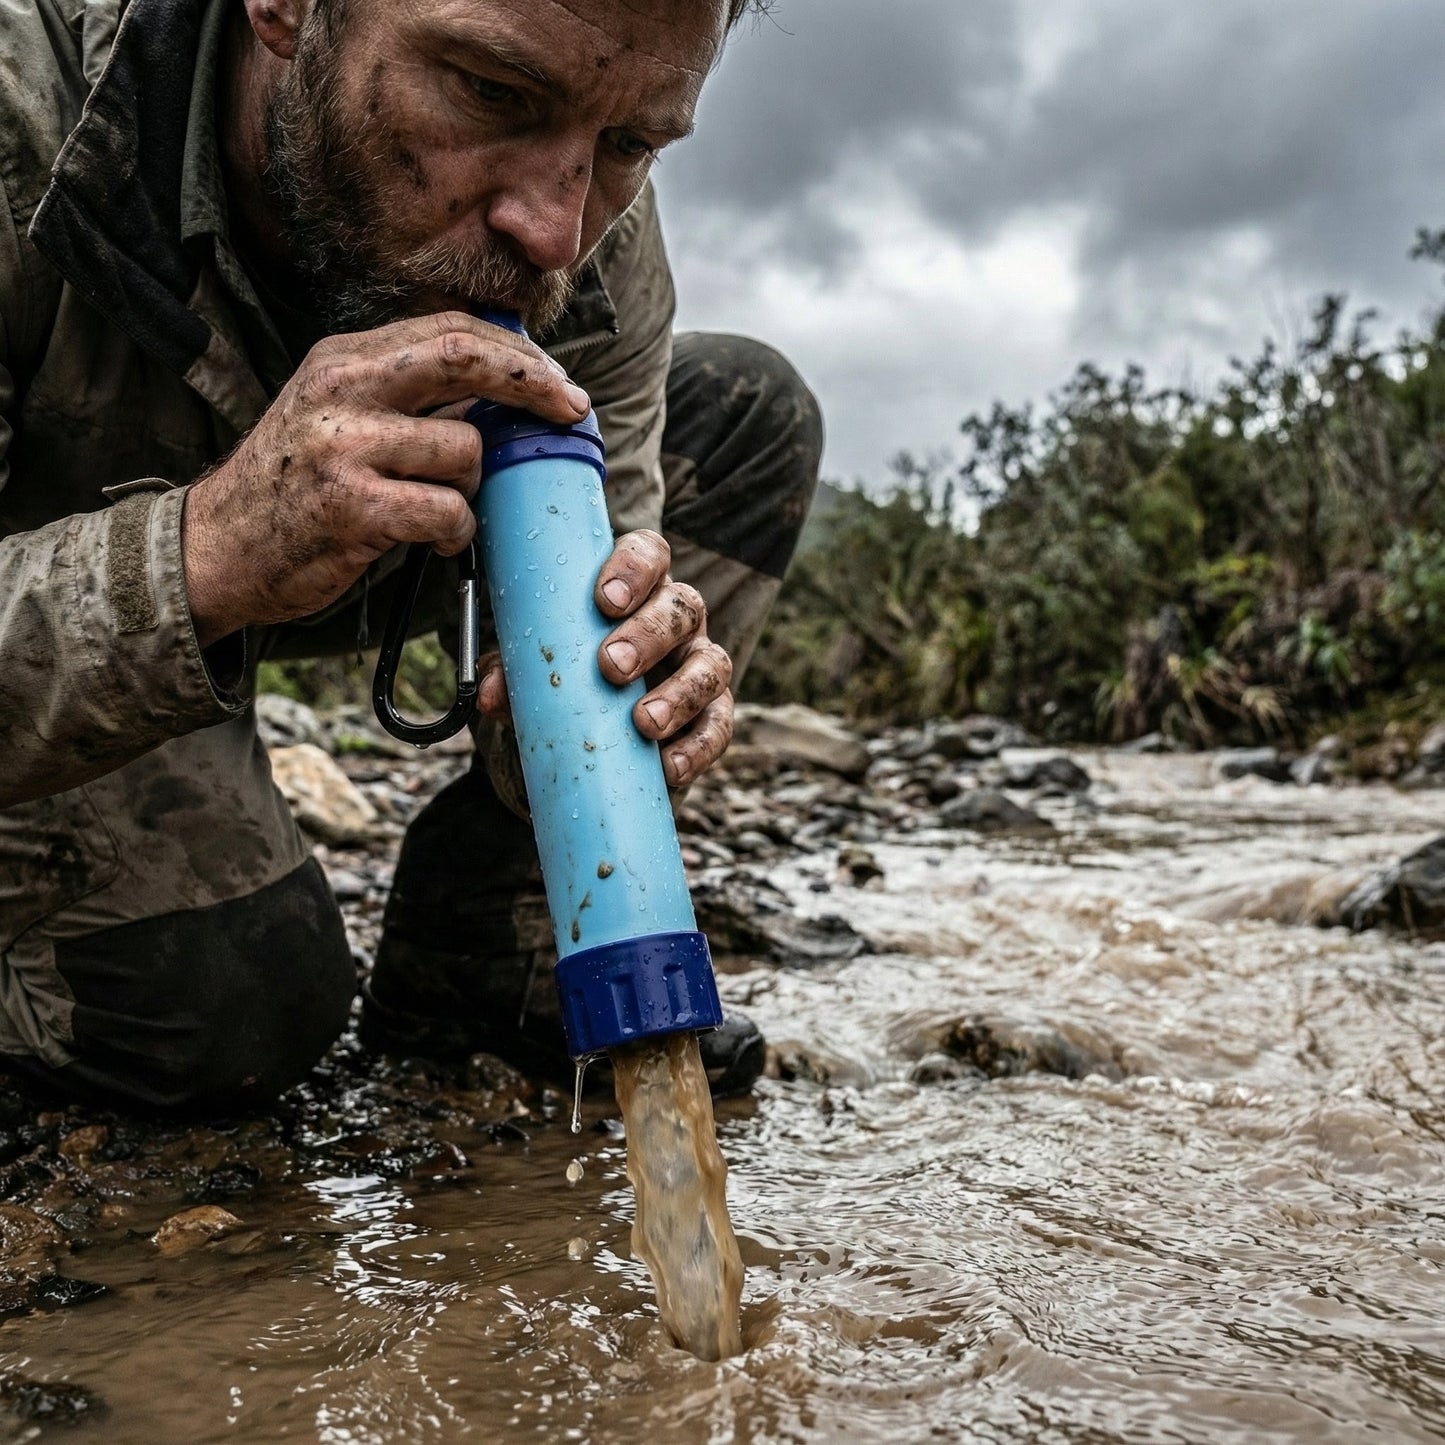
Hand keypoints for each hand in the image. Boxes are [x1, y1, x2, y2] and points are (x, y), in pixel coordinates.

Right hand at [182, 312, 589, 645]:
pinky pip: (446, 512)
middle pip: (463, 357)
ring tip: (442, 510)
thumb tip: (501, 385)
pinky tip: (435, 540)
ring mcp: (342, 446)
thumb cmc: (292, 488)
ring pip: (464, 450)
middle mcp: (341, 389)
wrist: (216, 547)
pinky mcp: (350, 506)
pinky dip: (456, 532)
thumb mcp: (336, 415)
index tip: (560, 383)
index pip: (450, 329)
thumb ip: (405, 394)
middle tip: (572, 410)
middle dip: (532, 382)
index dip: (519, 354)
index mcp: (343, 359)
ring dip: (473, 490)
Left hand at [478, 530, 733, 785]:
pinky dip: (698, 746)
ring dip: (680, 692)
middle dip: (650, 635)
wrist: (585, 734)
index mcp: (635, 586)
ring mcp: (698, 663)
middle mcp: (675, 618)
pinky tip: (670, 765)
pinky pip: (720, 724)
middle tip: (611, 666)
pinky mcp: (711, 713)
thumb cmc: (563, 674)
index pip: (649, 554)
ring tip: (644, 722)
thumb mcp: (532, 666)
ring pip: (712, 664)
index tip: (604, 601)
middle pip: (683, 608)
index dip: (634, 569)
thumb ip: (511, 672)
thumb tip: (493, 694)